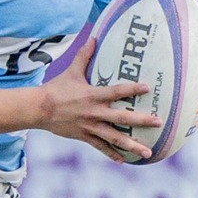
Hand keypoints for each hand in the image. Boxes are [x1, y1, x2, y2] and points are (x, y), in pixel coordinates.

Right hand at [37, 37, 159, 161]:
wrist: (39, 109)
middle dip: (141, 121)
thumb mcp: (71, 71)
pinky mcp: (84, 136)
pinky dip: (112, 153)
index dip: (132, 89)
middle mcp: (94, 112)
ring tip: (148, 152)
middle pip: (122, 118)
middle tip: (159, 123)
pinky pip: (101, 147)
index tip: (148, 88)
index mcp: (93, 95)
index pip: (116, 91)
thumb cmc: (56, 88)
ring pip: (115, 138)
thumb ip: (84, 56)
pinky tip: (124, 161)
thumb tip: (94, 37)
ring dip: (132, 145)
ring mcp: (90, 127)